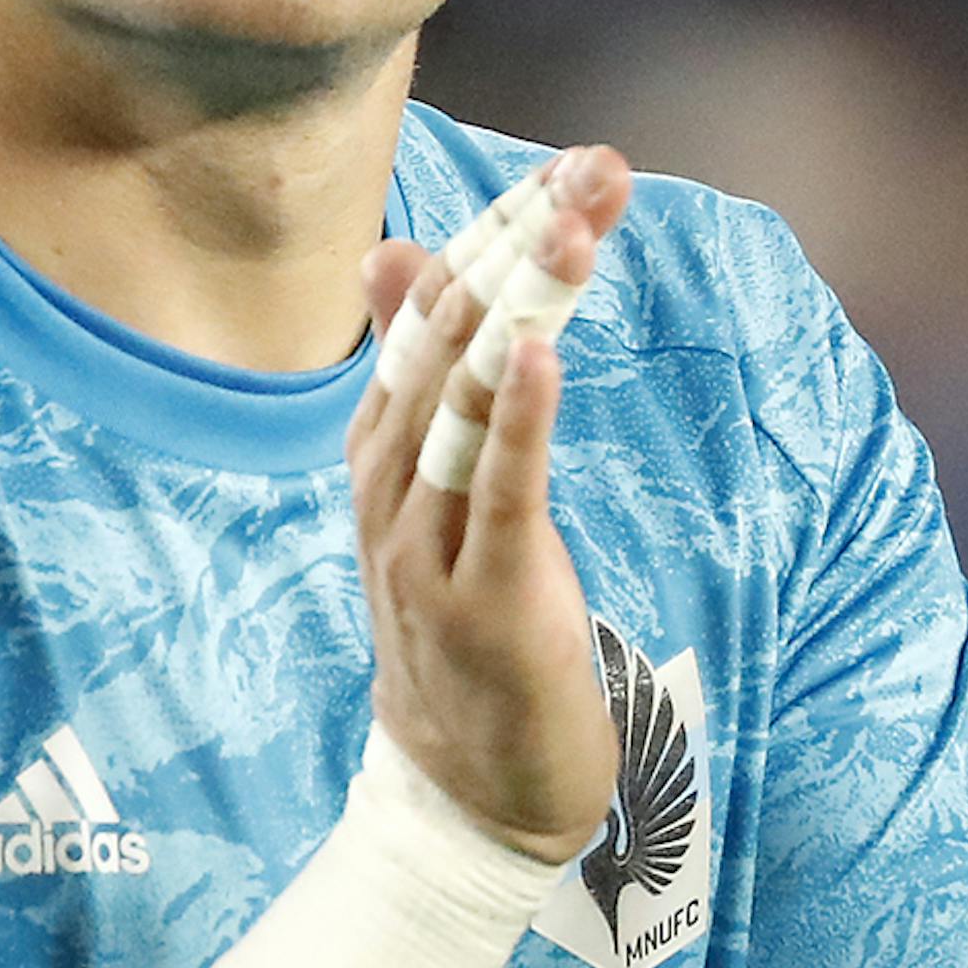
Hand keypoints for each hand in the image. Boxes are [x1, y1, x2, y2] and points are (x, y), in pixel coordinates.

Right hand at [345, 147, 632, 861]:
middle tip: (587, 170)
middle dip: (517, 250)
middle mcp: (388, 496)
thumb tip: (395, 255)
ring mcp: (425, 553)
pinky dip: (514, 420)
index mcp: (380, 461)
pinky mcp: (482, 605)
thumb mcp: (447, 499)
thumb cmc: (471, 635)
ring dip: (519, 310)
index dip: (495, 237)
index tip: (569, 167)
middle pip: (443, 346)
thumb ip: (428, 384)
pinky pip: (496, 497)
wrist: (469, 800)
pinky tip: (538, 352)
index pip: (426, 320)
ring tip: (567, 230)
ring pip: (459, 408)